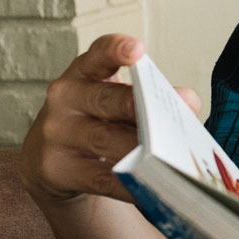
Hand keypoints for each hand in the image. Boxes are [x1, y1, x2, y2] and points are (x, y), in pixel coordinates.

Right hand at [21, 34, 201, 207]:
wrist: (49, 158)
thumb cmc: (97, 120)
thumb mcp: (116, 102)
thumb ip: (150, 98)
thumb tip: (188, 104)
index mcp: (84, 73)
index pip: (98, 55)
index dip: (116, 50)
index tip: (137, 49)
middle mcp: (65, 98)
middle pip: (105, 100)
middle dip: (135, 106)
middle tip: (164, 114)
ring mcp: (56, 134)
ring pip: (104, 140)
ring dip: (140, 149)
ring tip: (170, 158)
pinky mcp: (56, 169)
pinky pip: (100, 178)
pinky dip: (129, 184)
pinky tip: (152, 189)